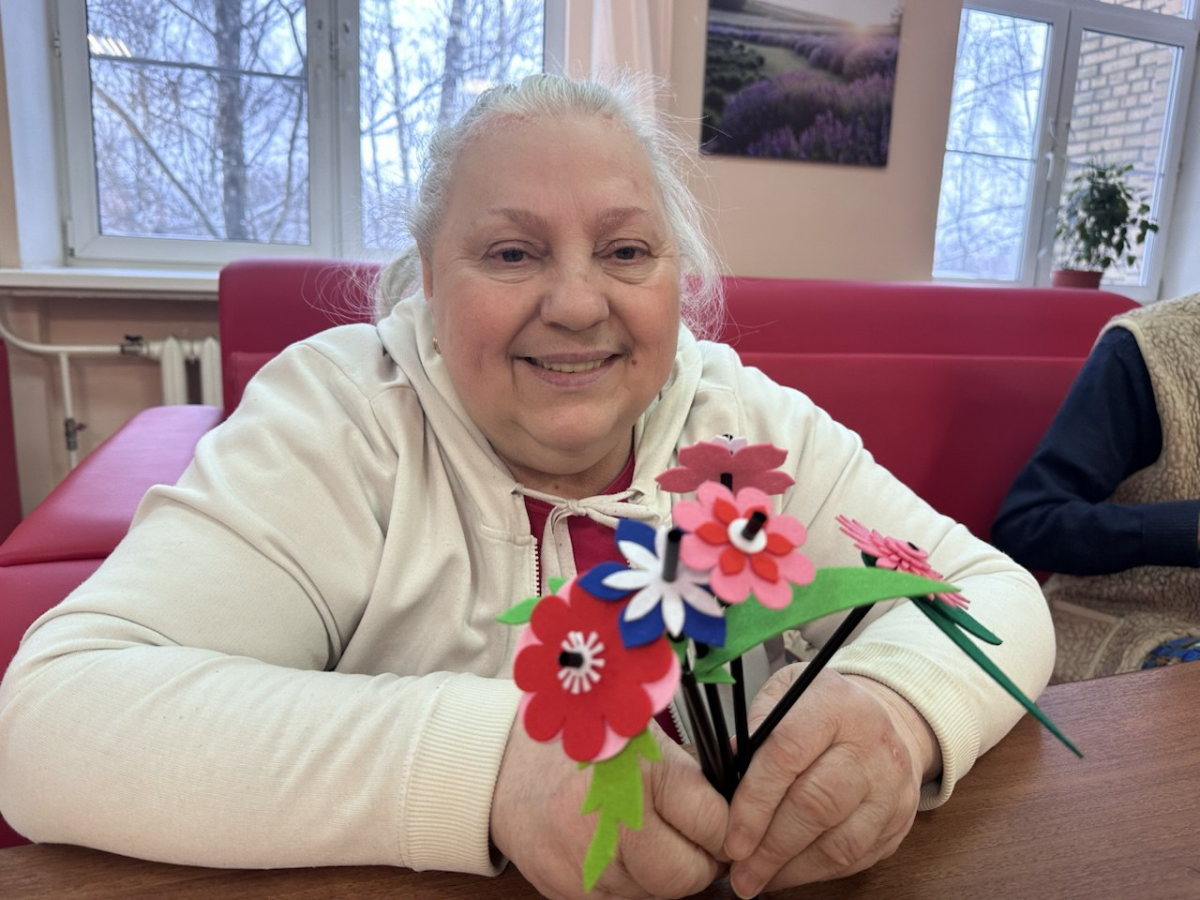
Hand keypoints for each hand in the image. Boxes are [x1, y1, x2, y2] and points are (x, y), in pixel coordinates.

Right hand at [491, 718, 729, 899]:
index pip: (714, 825)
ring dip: (664, 874)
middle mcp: (613, 820)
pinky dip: (632, 884)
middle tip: (691, 837)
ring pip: (659, 895)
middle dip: (699, 859)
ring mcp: (589, 863)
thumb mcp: (641, 737)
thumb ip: (693, 772)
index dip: (726, 827)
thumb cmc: (581, 746)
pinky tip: (619, 851)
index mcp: (639, 771)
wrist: (502, 767)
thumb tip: (748, 802)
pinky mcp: (570, 892)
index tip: (720, 822)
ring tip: (646, 836)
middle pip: (689, 874)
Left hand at [725, 666, 938, 896]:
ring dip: (793, 868)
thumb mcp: (781, 694)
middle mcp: (871, 743)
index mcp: (834, 703)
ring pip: (840, 841)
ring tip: (759, 878)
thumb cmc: (818, 709)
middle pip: (815, 805)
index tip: (731, 837)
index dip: (755, 801)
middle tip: (740, 872)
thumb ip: (754, 729)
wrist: (881, 718)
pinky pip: (856, 856)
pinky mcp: (900, 818)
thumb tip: (727, 777)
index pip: (787, 753)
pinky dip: (818, 871)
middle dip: (771, 847)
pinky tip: (790, 872)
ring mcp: (891, 784)